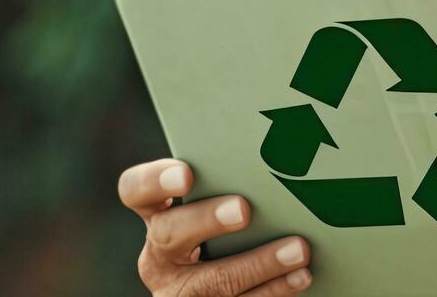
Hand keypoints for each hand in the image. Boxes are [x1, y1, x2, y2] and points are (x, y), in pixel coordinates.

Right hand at [119, 157, 314, 295]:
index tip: (185, 174)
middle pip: (170, 234)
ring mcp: (180, 291)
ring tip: (298, 249)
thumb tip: (278, 152)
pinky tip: (300, 275)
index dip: (154, 181)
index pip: (136, 190)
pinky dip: (274, 289)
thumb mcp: (217, 206)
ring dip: (259, 263)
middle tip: (243, 210)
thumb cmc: (229, 228)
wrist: (221, 287)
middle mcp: (160, 255)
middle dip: (208, 221)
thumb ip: (229, 184)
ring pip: (214, 280)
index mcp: (156, 216)